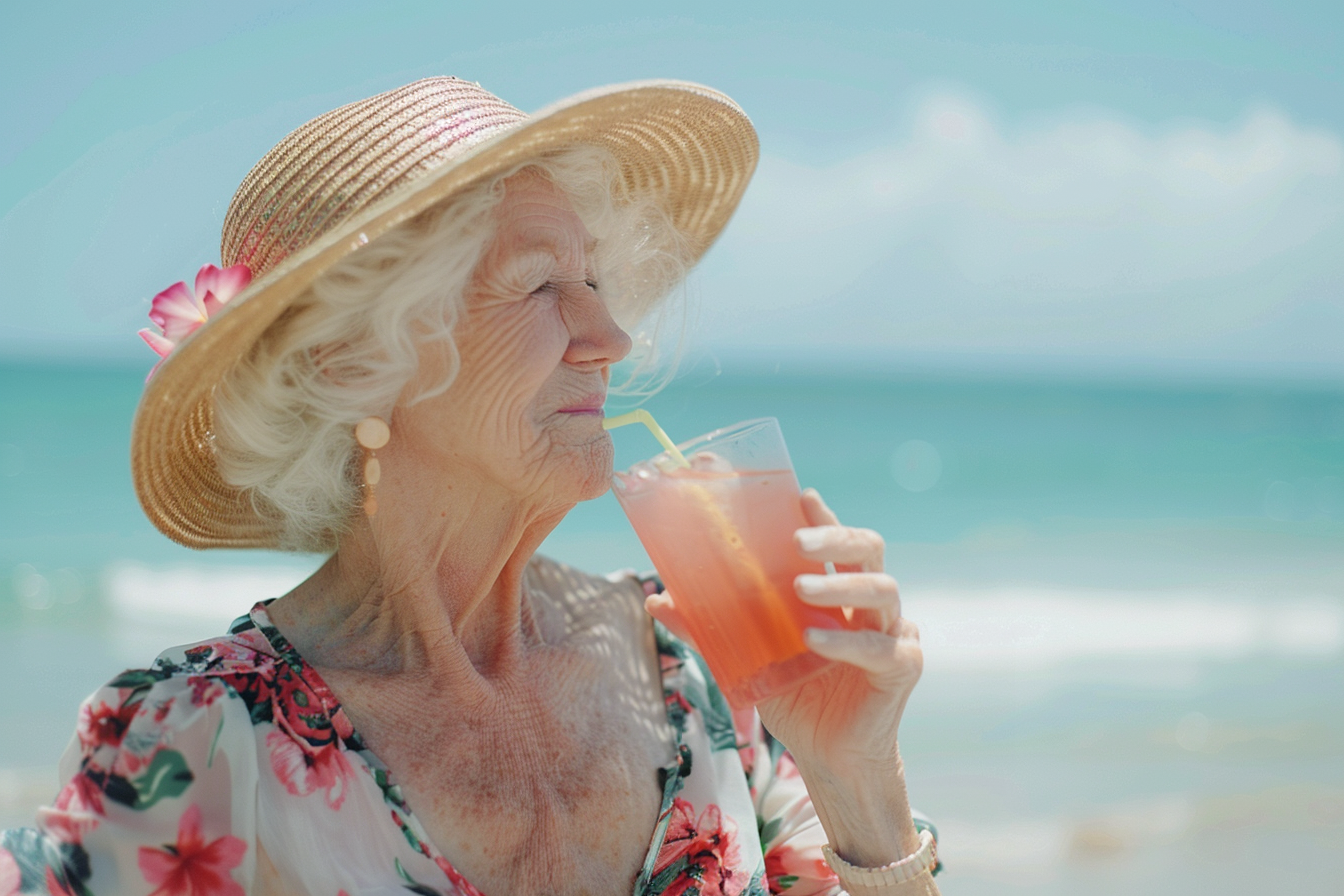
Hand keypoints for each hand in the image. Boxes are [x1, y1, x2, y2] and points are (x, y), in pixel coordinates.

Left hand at [645, 488, 924, 864]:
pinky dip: (848, 641)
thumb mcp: (746, 658)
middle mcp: (869, 602)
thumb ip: (709, 627)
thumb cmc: (795, 697)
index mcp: (837, 589)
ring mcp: (893, 631)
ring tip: (800, 590)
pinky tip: (816, 640)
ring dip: (840, 583)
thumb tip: (655, 598)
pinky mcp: (902, 666)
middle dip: (835, 535)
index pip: (834, 539)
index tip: (799, 493)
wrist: (830, 757)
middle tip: (797, 540)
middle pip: (869, 549)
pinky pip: (880, 647)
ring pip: (882, 589)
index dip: (822, 513)